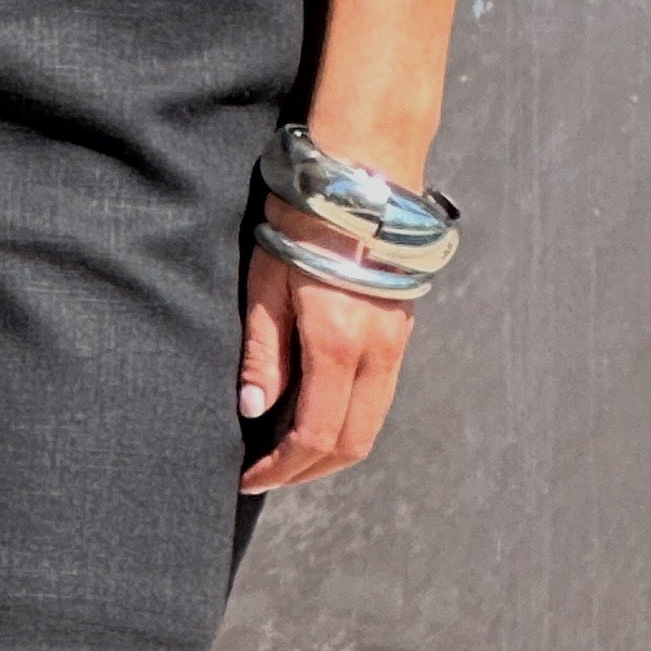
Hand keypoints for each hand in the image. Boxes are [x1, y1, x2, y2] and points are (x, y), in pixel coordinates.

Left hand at [237, 209, 414, 495]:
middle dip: (307, 471)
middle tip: (267, 474)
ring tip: (288, 449)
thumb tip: (253, 410)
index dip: (280, 467)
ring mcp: (396, 344)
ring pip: (370, 424)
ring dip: (331, 449)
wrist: (362, 173)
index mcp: (337, 342)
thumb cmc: (304, 220)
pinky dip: (350, 419)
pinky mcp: (402, 332)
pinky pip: (380, 396)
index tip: (248, 477)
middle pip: (351, 444)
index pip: (312, 434)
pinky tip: (318, 409)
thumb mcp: (267, 281)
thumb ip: (263, 351)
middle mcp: (376, 353)